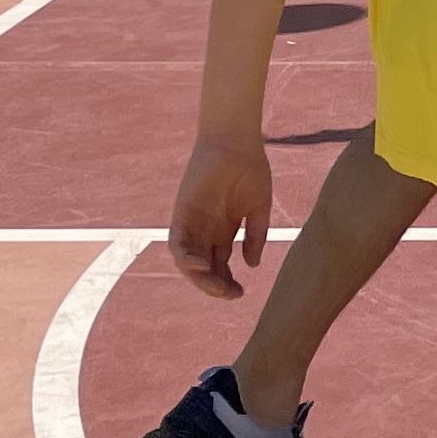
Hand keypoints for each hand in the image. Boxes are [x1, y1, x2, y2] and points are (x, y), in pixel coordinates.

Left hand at [167, 134, 275, 300]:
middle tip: (230, 294)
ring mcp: (192, 224)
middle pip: (204, 268)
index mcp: (224, 231)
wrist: (236, 143)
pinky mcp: (181, 215)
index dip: (227, 282)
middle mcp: (205, 231)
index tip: (241, 293)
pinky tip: (200, 266)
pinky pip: (177, 243)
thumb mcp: (259, 209)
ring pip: (188, 262)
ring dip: (200, 278)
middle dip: (215, 285)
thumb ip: (255, 236)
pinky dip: (185, 258)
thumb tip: (252, 265)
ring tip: (216, 286)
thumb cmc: (251, 169)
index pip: (220, 265)